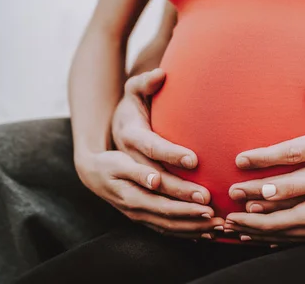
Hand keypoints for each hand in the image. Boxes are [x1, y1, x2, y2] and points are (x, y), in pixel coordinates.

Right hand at [75, 69, 223, 238]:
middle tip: (208, 197)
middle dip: (182, 193)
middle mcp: (125, 171)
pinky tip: (203, 232)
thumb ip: (144, 84)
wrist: (94, 156)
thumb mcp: (131, 97)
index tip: (194, 159)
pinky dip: (180, 229)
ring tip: (210, 218)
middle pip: (155, 186)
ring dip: (183, 216)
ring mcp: (128, 193)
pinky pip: (159, 222)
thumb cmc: (125, 120)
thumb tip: (160, 72)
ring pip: (157, 209)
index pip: (150, 148)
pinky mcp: (136, 209)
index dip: (171, 154)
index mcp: (127, 141)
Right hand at [75, 150, 223, 238]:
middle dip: (197, 222)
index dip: (187, 207)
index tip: (208, 204)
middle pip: (171, 221)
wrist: (93, 173)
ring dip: (194, 231)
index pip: (166, 206)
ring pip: (170, 229)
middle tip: (220, 221)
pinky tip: (200, 233)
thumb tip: (154, 180)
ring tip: (216, 229)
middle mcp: (138, 212)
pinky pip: (166, 229)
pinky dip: (184, 233)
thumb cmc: (110, 163)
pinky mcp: (144, 217)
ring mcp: (140, 217)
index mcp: (133, 198)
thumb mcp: (121, 163)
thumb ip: (139, 172)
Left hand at [225, 161, 304, 242]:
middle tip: (224, 224)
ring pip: (285, 237)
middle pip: (274, 232)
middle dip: (247, 228)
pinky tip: (273, 237)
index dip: (247, 211)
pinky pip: (299, 239)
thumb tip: (264, 190)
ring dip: (261, 235)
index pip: (271, 217)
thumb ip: (295, 183)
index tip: (229, 203)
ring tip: (240, 232)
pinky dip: (280, 238)